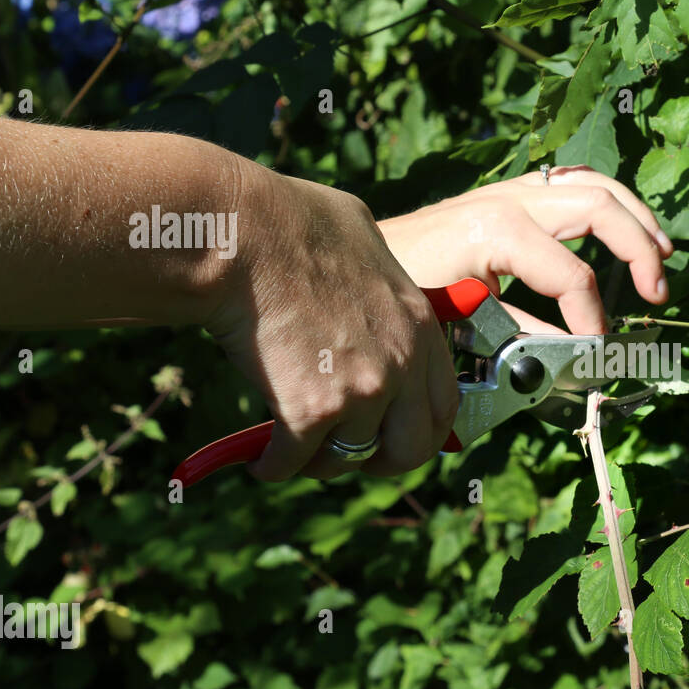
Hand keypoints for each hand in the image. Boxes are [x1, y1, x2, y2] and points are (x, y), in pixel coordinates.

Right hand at [205, 168, 458, 480]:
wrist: (243, 234)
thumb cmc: (292, 222)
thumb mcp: (364, 242)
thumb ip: (380, 281)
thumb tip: (369, 285)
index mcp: (421, 326)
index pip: (445, 404)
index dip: (421, 430)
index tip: (395, 435)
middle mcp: (401, 365)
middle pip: (411, 448)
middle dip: (380, 461)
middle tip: (351, 456)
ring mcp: (361, 391)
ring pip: (348, 457)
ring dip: (321, 461)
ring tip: (297, 453)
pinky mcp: (311, 410)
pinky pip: (295, 460)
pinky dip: (275, 466)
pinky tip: (261, 460)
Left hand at [376, 166, 673, 335]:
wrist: (365, 254)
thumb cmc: (405, 290)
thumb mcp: (459, 320)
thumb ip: (520, 335)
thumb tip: (573, 357)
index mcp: (496, 230)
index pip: (572, 274)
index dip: (593, 318)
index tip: (596, 350)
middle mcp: (509, 198)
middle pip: (599, 206)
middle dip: (638, 249)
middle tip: (657, 293)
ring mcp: (511, 188)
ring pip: (594, 184)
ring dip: (635, 218)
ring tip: (663, 255)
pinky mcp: (510, 192)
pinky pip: (575, 184)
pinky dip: (611, 205)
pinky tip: (628, 231)